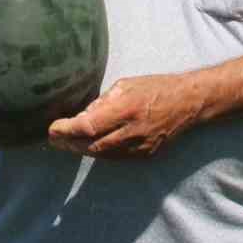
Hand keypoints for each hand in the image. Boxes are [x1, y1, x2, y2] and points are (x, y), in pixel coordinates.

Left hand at [47, 74, 203, 158]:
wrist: (189, 103)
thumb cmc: (156, 87)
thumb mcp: (126, 85)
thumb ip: (103, 102)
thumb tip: (82, 116)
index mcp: (127, 109)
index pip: (89, 126)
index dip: (67, 130)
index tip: (52, 128)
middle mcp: (133, 131)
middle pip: (92, 145)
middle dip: (69, 143)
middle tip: (54, 139)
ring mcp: (140, 146)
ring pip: (102, 155)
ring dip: (81, 150)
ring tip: (66, 143)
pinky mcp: (146, 154)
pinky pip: (115, 157)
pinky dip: (99, 152)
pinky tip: (88, 146)